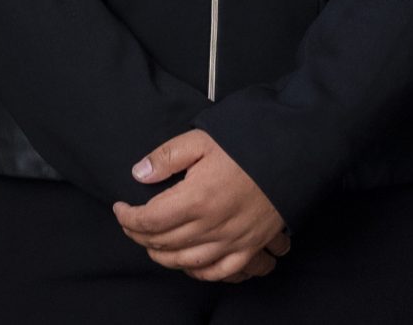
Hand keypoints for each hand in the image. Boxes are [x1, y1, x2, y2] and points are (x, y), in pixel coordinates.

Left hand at [112, 131, 291, 282]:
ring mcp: (231, 240)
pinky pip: (219, 272)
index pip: (148, 220)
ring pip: (186, 262)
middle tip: (131, 223)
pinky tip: (189, 264)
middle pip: (163, 243)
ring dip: (163, 255)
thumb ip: (167, 157)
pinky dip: (199, 273)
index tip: (120, 208)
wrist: (292, 152)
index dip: (127, 217)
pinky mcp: (249, 246)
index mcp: (196, 199)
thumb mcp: (202, 138)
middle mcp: (211, 226)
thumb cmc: (247, 143)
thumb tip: (138, 174)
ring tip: (152, 243)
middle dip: (139, 235)